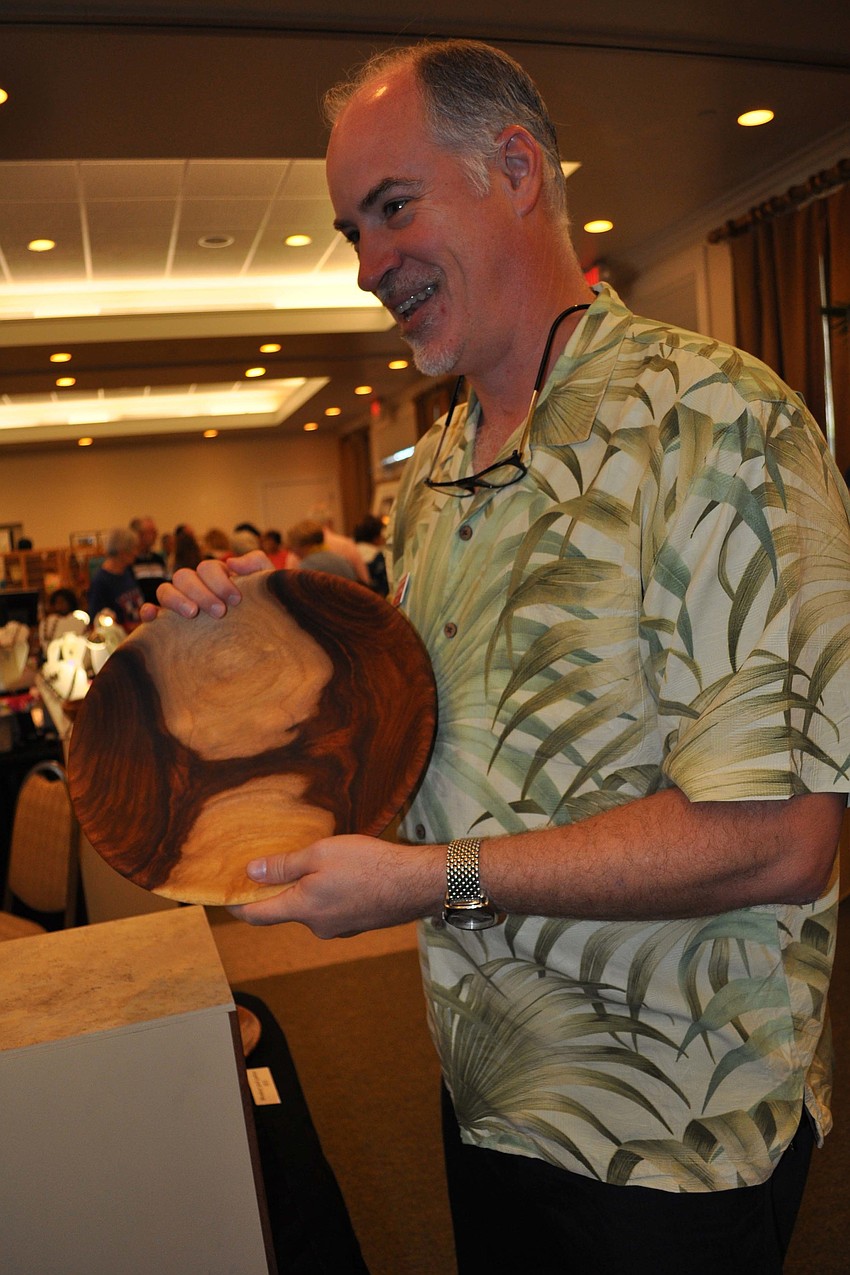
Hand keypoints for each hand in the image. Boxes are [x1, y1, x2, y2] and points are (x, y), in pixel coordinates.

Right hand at [139, 550, 271, 622]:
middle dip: (202, 592)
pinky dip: (147, 610)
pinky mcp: (166, 625)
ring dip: (176, 599)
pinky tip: (153, 617)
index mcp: (216, 578)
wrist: (262, 648)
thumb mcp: (266, 588)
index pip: (208, 568)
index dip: (220, 580)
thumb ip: (257, 564)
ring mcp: (179, 605)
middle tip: (220, 612)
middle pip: (185, 576)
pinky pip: (149, 611)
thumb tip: (231, 561)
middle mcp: (195, 588)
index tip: (236, 600)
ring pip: (165, 590)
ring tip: (193, 614)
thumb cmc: (263, 615)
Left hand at [228, 834, 442, 938]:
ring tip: (322, 863)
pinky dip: (331, 893)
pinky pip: (334, 909)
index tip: (226, 897)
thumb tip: (251, 873)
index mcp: (302, 909)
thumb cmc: (367, 865)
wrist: (416, 883)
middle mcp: (318, 927)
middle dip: (281, 890)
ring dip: (310, 890)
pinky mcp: (360, 924)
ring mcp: (341, 929)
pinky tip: (346, 874)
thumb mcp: (320, 854)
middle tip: (280, 863)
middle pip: (287, 910)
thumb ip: (284, 866)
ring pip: (314, 909)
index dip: (238, 906)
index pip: (258, 915)